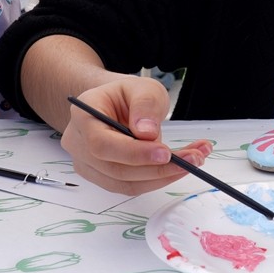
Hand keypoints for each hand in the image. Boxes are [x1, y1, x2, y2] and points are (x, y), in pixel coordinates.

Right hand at [61, 77, 211, 194]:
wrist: (114, 105)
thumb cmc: (126, 95)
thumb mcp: (142, 87)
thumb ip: (145, 105)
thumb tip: (147, 134)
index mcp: (83, 116)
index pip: (102, 144)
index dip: (134, 153)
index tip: (166, 153)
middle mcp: (78, 143)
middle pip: (115, 168)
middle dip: (158, 168)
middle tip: (194, 158)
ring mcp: (87, 164)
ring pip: (125, 183)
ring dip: (163, 176)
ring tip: (195, 159)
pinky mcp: (102, 177)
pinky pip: (130, 185)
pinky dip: (158, 179)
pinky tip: (181, 165)